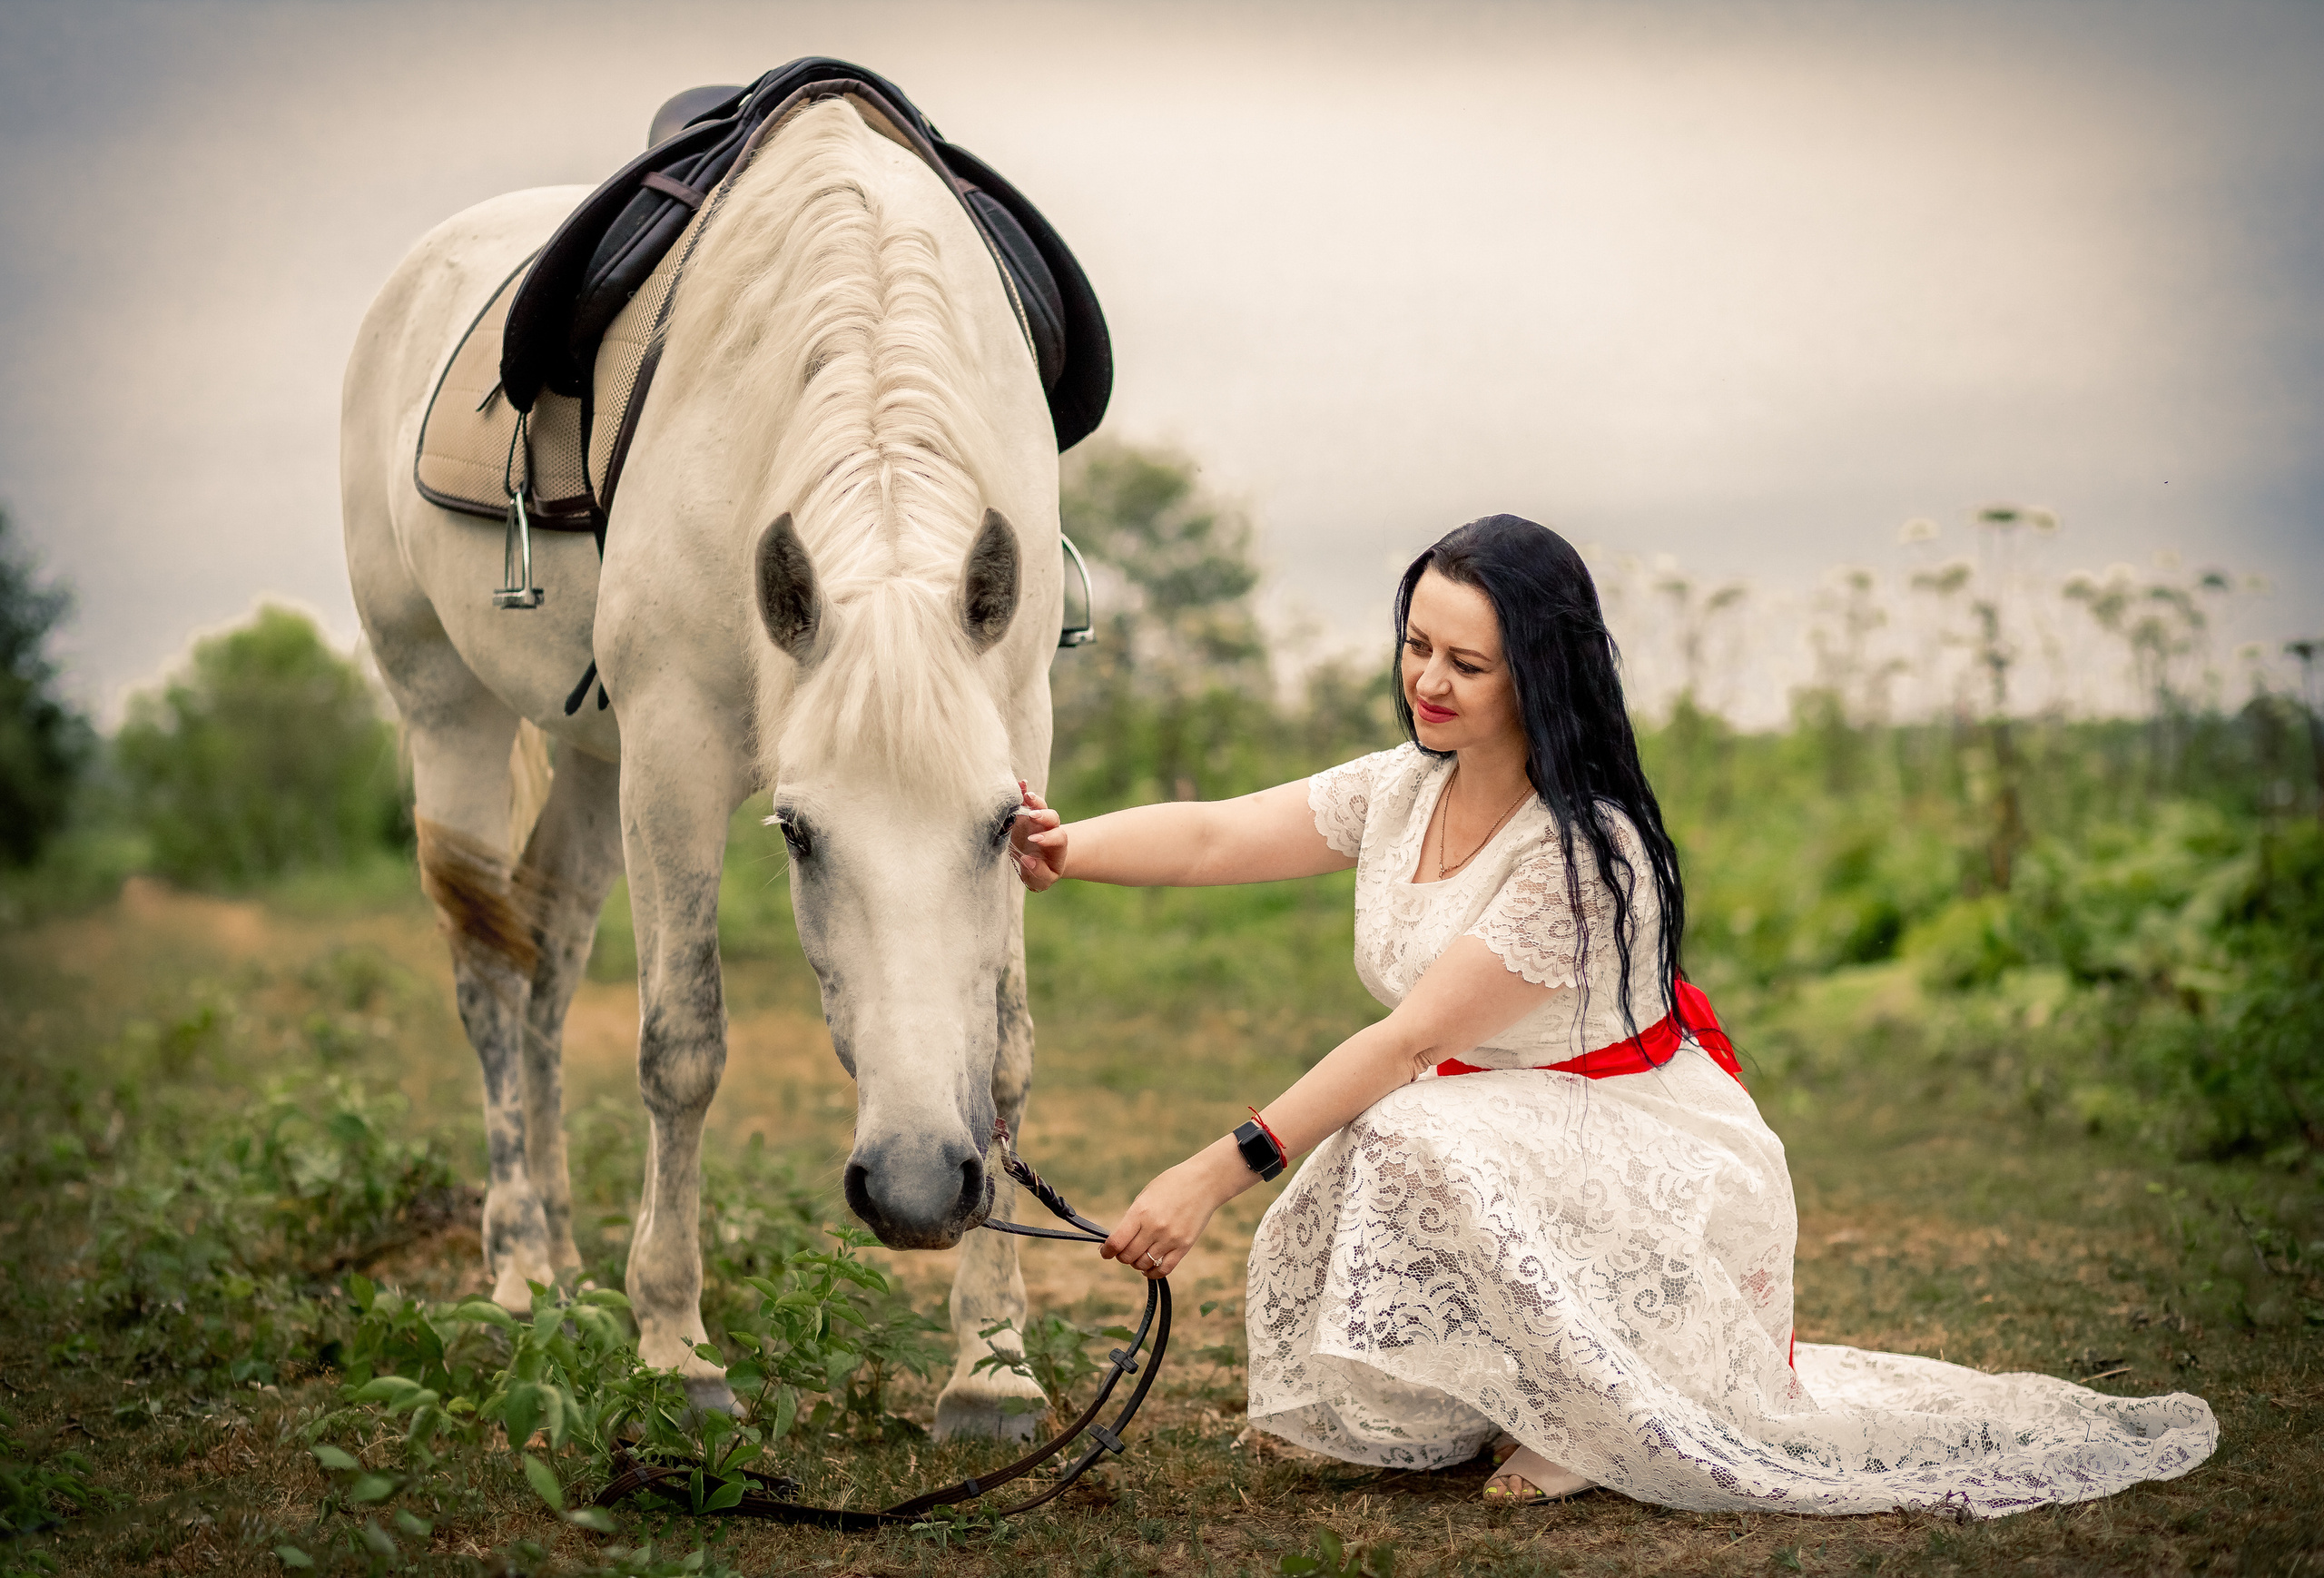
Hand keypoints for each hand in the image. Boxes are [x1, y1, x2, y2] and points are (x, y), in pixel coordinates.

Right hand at [1009, 781, 1065, 890]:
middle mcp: (1049, 829)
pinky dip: (1024, 790)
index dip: (1047, 838)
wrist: (1035, 860)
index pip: (1058, 838)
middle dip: (1043, 816)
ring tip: (1025, 795)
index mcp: (1057, 846)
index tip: (1033, 841)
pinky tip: (1020, 783)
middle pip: (1053, 818)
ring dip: (1034, 800)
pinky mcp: (1025, 813)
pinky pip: (1027, 799)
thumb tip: (1028, 860)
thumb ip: (1038, 873)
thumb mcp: (1042, 880)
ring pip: (1040, 806)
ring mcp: (1037, 819)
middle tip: (1032, 817)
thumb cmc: (1039, 872)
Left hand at [1100, 1148, 1236, 1279]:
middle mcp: (1154, 1227)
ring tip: (1138, 1255)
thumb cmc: (1171, 1185)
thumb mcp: (1145, 1196)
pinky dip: (1152, 1272)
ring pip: (1143, 1264)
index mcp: (1141, 1212)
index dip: (1107, 1251)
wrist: (1204, 1182)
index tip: (1105, 1252)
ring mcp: (1170, 1239)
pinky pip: (1164, 1269)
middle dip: (1121, 1256)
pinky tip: (1149, 1268)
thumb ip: (1132, 1219)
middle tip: (1123, 1251)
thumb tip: (1119, 1240)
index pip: (1116, 1242)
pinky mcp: (1184, 1246)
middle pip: (1128, 1256)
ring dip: (1136, 1263)